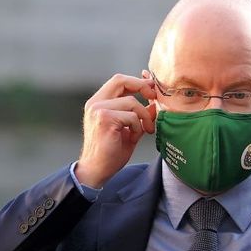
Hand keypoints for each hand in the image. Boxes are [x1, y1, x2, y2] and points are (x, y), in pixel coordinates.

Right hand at [75, 73, 156, 187]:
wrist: (97, 170)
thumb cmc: (111, 152)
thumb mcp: (129, 128)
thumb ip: (139, 114)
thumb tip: (155, 103)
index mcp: (99, 102)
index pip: (119, 81)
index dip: (137, 82)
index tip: (151, 91)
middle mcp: (95, 103)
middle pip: (121, 80)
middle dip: (142, 87)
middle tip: (153, 99)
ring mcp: (98, 110)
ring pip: (132, 102)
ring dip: (143, 117)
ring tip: (141, 132)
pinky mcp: (105, 119)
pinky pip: (132, 116)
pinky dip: (137, 127)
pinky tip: (132, 138)